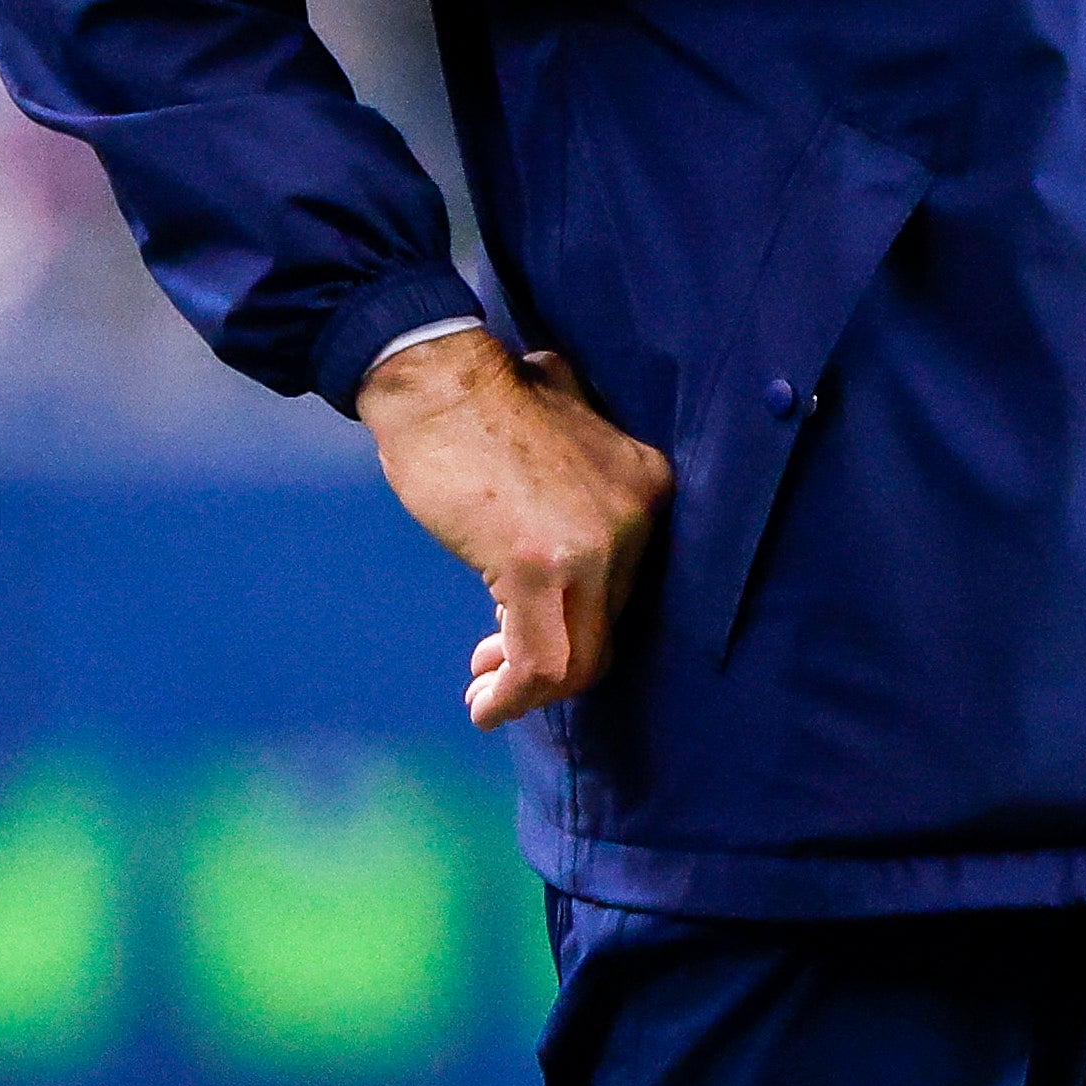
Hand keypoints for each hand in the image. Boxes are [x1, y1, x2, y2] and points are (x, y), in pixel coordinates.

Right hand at [361, 331, 672, 729]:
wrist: (440, 380)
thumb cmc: (484, 408)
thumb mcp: (564, 443)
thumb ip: (577, 496)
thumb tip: (551, 560)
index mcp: (646, 487)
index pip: (624, 589)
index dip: (577, 627)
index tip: (521, 640)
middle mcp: (637, 518)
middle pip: (606, 627)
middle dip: (551, 663)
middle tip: (495, 671)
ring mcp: (595, 544)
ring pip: (582, 659)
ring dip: (531, 692)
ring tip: (488, 697)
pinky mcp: (540, 565)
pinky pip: (544, 660)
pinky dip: (514, 697)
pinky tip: (485, 706)